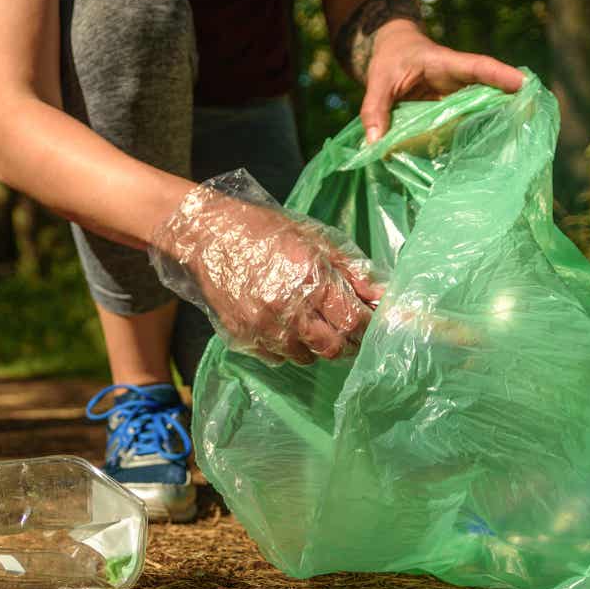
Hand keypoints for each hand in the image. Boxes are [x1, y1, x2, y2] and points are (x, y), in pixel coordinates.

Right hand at [150, 171, 383, 365]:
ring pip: (305, 357)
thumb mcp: (315, 240)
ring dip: (314, 345)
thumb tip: (382, 296)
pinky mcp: (243, 337)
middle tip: (342, 327)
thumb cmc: (264, 230)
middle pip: (333, 348)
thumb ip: (351, 270)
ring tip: (308, 321)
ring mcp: (262, 328)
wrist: (207, 235)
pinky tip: (281, 323)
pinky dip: (286, 346)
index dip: (366, 326)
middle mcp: (287, 310)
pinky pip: (277, 357)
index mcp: (310, 280)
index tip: (368, 321)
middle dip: (345, 341)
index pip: (353, 322)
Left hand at [360, 20, 523, 142]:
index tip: (523, 83)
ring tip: (521, 138)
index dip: (500, 75)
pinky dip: (478, 134)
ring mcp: (459, 96)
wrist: (393, 54)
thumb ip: (375, 109)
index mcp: (445, 64)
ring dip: (500, 119)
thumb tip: (374, 144)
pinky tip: (487, 153)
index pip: (477, 66)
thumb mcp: (377, 81)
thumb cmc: (389, 61)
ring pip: (485, 106)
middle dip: (513, 100)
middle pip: (492, 88)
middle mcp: (459, 80)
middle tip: (534, 116)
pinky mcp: (454, 110)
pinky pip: (469, 121)